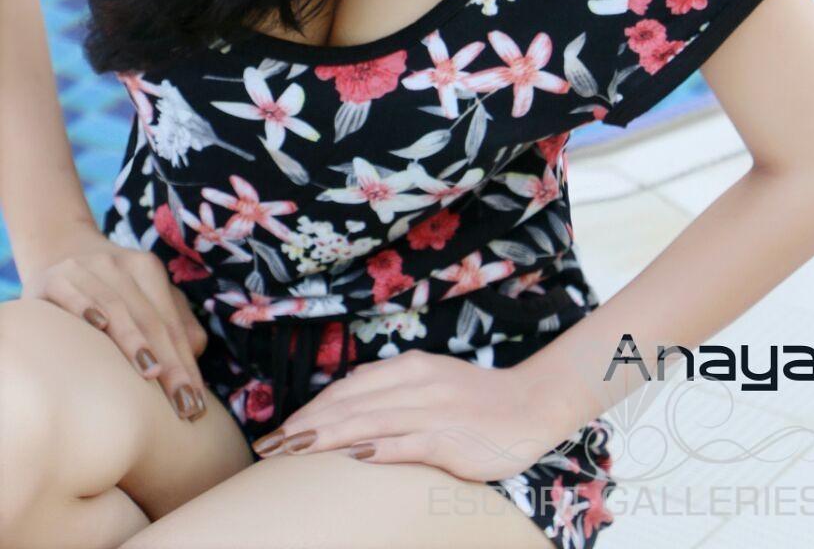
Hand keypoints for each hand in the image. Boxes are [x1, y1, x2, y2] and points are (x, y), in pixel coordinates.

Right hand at [18, 223, 209, 422]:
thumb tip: (196, 351)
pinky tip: (99, 326)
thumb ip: (175, 321)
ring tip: (152, 373)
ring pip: (115, 304)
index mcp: (146, 268)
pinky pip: (71, 293)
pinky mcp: (52, 278)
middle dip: (169, 362)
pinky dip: (86, 306)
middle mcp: (118, 263)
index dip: (185, 362)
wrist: (57, 250)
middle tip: (181, 403)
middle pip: (149, 317)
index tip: (195, 404)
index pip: (170, 322)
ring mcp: (84, 268)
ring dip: (134, 339)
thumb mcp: (145, 296)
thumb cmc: (109, 289)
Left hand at [251, 348, 566, 482]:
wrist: (531, 403)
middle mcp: (416, 384)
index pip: (348, 388)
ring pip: (370, 422)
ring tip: (294, 450)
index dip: (311, 408)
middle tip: (270, 447)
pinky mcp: (450, 437)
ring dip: (328, 436)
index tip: (280, 431)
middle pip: (351, 404)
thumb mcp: (430, 381)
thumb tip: (347, 399)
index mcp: (409, 368)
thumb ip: (391, 389)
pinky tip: (353, 457)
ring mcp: (433, 410)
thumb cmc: (477, 400)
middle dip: (306, 425)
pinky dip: (378, 448)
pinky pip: (407, 442)